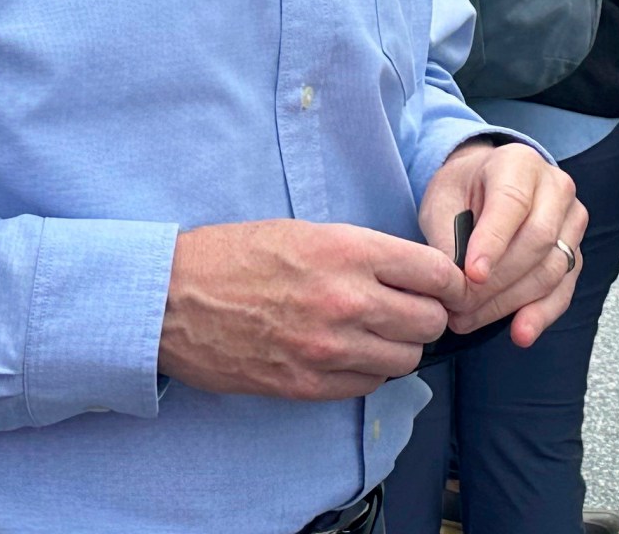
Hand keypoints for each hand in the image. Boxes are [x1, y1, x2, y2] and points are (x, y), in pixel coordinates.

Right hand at [157, 220, 461, 401]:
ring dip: (400, 348)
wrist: (170, 299)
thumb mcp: (305, 231)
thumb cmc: (233, 256)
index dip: (448, 282)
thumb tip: (414, 272)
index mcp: (348, 251)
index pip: (436, 273)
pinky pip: (368, 386)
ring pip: (406, 359)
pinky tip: (349, 354)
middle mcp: (346, 300)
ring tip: (377, 334)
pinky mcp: (307, 384)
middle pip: (430, 322)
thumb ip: (363, 252)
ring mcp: (328, 348)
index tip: (445, 286)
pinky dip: (368, 372)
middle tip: (410, 310)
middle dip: (428, 316)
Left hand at [420, 140, 585, 347]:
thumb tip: (456, 284)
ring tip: (470, 320)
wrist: (486, 187)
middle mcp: (556, 187)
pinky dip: (541, 314)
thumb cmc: (462, 192)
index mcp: (519, 163)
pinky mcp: (575, 251)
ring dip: (511, 303)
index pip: (512, 204)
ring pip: (552, 269)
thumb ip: (447, 237)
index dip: (493, 242)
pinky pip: (564, 289)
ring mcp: (572, 220)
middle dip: (497, 282)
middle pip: (538, 240)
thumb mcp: (441, 201)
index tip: (471, 275)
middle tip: (458, 307)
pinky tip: (520, 332)